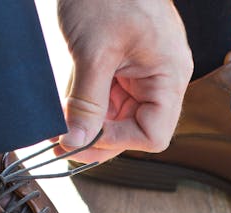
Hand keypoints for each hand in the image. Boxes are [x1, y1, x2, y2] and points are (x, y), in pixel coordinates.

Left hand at [57, 0, 192, 162]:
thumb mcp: (93, 53)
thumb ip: (86, 103)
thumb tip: (76, 141)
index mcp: (169, 75)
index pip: (154, 134)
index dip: (118, 143)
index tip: (83, 141)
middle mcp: (162, 78)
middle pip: (135, 128)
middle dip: (99, 136)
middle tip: (63, 141)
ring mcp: (144, 72)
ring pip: (119, 116)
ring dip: (90, 122)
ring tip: (61, 123)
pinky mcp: (126, 65)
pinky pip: (110, 97)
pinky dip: (89, 104)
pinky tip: (68, 104)